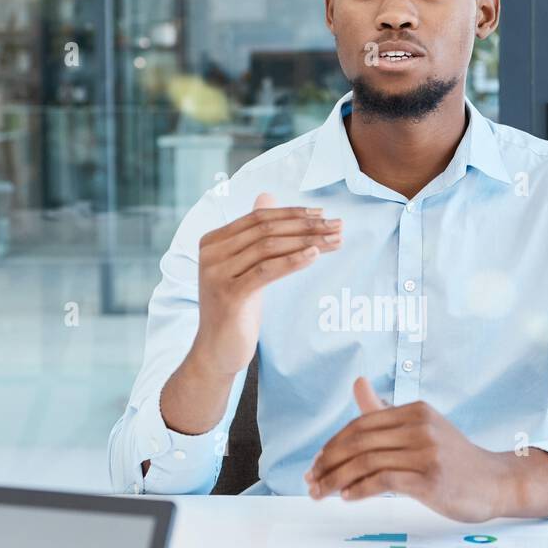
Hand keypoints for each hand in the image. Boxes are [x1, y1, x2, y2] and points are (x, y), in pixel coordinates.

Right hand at [192, 193, 342, 375]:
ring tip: (335, 240)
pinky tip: (315, 255)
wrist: (217, 351)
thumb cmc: (235, 310)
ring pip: (269, 247)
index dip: (292, 213)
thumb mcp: (245, 268)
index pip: (258, 218)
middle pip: (266, 230)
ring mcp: (217, 274)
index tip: (323, 213)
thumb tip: (267, 196)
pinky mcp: (229, 295)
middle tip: (337, 225)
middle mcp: (211, 254)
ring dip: (307, 241)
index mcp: (212, 241)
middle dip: (306, 226)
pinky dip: (293, 261)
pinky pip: (267, 271)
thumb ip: (254, 235)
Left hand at [302, 377, 510, 522]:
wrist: (494, 482)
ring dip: (337, 480)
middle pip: (359, 442)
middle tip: (310, 481)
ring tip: (321, 493)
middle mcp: (420, 427)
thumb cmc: (453, 458)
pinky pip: (384, 481)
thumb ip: (385, 410)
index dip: (333, 444)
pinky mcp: (430, 479)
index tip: (317, 464)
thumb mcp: (421, 427)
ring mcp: (427, 452)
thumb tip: (358, 382)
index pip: (361, 424)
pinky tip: (348, 497)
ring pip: (367, 462)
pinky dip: (360, 489)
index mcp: (415, 410)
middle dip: (329, 463)